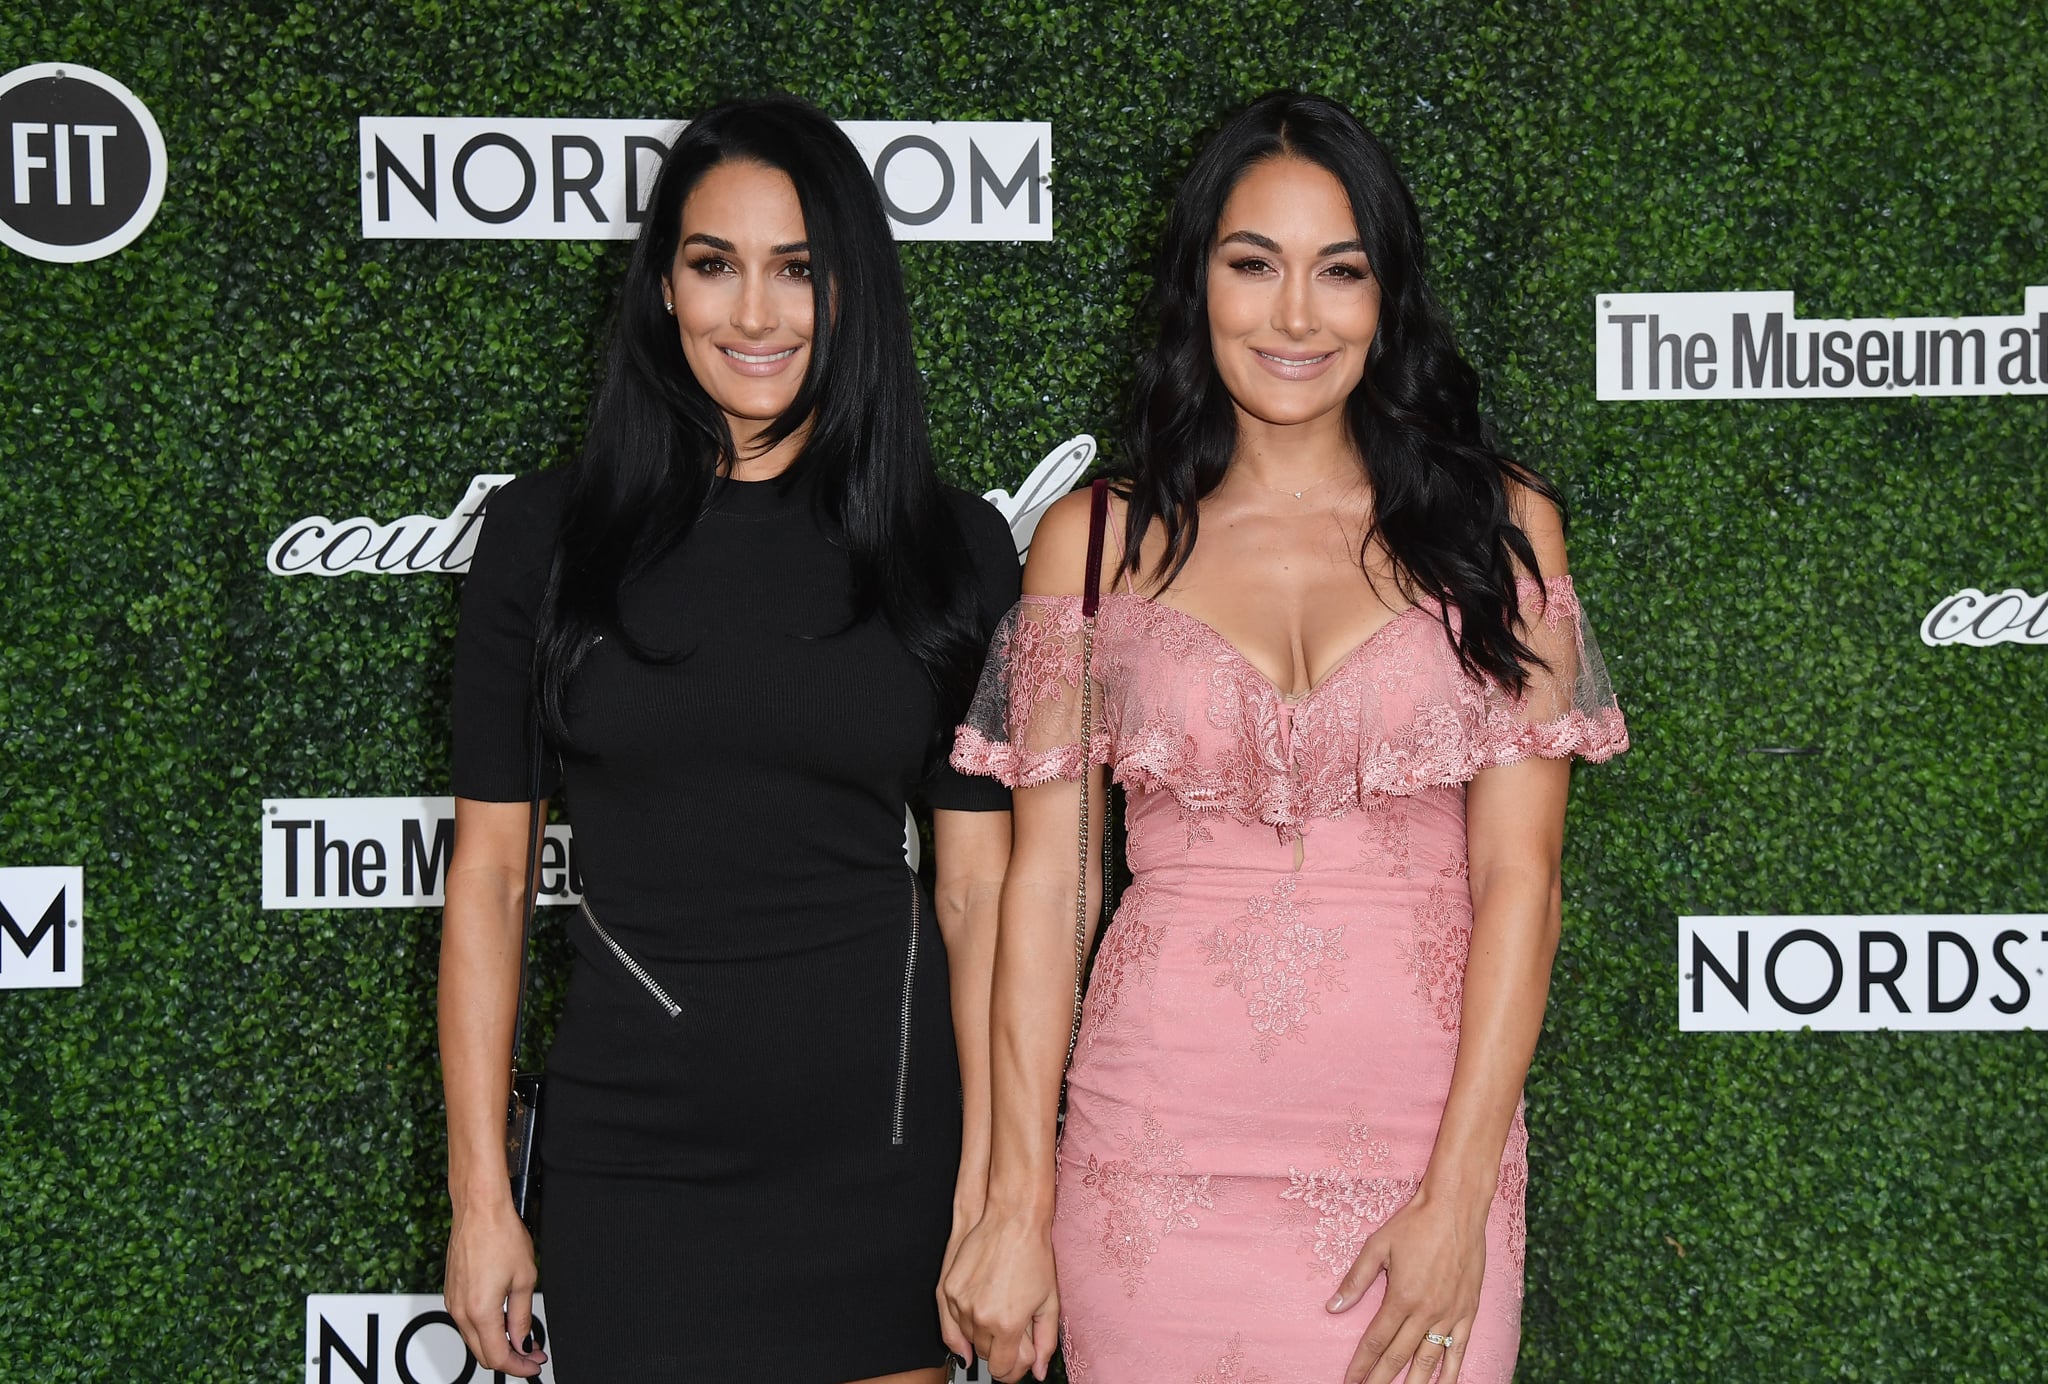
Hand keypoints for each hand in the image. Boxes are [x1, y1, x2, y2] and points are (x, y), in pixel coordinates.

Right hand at [445, 1198, 546, 1377]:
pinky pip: (466, 1323)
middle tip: (532, 1354)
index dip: (519, 1366)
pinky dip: (485, 1329)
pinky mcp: (451, 1292)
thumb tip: (522, 1342)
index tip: (534, 1364)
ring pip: (474, 1339)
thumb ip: (522, 1318)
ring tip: (522, 1338)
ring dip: (497, 1344)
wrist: (479, 1209)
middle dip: (510, 1359)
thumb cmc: (500, 1235)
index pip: (497, 1357)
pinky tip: (503, 1321)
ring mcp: (452, 1302)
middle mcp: (460, 1310)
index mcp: (480, 1311)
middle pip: (482, 1354)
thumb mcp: (524, 1280)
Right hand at [939, 1206, 1059, 1382]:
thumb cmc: (1033, 1255)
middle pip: (985, 1355)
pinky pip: (951, 1321)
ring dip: (982, 1335)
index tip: (1019, 1361)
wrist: (1013, 1219)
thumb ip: (1045, 1343)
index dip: (1013, 1369)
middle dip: (1001, 1349)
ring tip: (1000, 1313)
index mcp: (1007, 1324)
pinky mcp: (948, 1288)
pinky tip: (979, 1313)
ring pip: (967, 1339)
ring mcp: (960, 1302)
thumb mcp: (1049, 1302)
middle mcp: (980, 1317)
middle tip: (1015, 1332)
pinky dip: (964, 1322)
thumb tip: (1039, 1371)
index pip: (1002, 1369)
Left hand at [1326, 1186, 1487, 1383]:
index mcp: (1401, 1298)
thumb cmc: (1414, 1224)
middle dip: (1381, 1380)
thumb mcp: (1377, 1247)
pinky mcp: (1468, 1311)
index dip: (1361, 1365)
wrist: (1455, 1208)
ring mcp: (1450, 1314)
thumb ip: (1355, 1281)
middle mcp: (1426, 1312)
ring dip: (1414, 1383)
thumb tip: (1332, 1307)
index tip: (1350, 1382)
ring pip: (1430, 1361)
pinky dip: (1451, 1372)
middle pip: (1399, 1357)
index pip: (1375, 1341)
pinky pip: (1459, 1350)